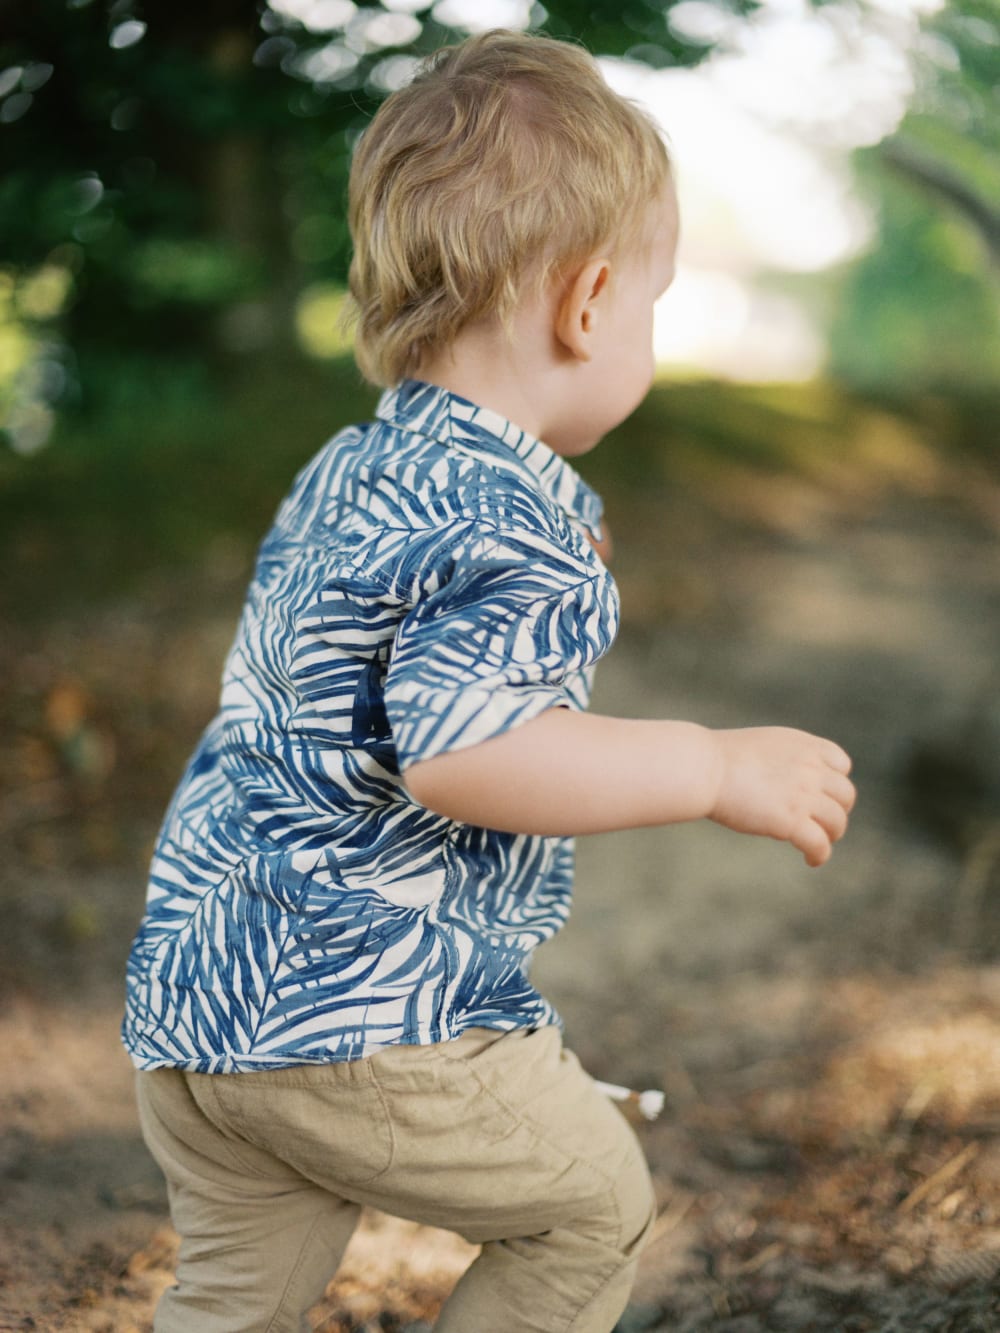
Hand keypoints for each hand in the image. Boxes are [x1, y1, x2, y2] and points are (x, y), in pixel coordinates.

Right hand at [708, 727, 854, 866]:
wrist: (704, 768)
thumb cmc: (718, 758)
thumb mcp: (761, 745)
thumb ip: (782, 759)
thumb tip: (782, 779)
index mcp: (804, 746)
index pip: (841, 764)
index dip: (835, 782)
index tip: (824, 795)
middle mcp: (811, 768)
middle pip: (845, 795)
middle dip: (837, 810)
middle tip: (823, 823)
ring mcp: (804, 795)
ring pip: (837, 822)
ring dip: (831, 835)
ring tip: (817, 843)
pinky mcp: (792, 821)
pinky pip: (820, 844)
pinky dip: (819, 855)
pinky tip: (811, 860)